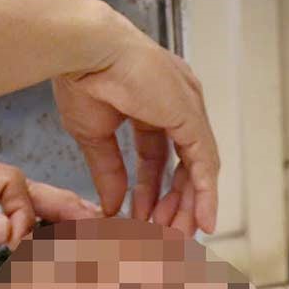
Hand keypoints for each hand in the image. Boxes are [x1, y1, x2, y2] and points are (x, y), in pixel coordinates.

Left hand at [0, 146, 99, 248]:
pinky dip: (21, 214)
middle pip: (20, 183)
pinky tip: (39, 228)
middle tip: (99, 220)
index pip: (8, 181)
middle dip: (60, 201)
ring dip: (47, 208)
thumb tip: (8, 229)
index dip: (25, 210)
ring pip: (12, 192)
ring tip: (86, 224)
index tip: (22, 242)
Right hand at [52, 15, 219, 236]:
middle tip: (164, 234)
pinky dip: (206, 194)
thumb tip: (113, 206)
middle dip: (173, 202)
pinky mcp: (191, 115)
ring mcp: (187, 107)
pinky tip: (203, 220)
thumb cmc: (82, 77)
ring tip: (178, 236)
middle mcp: (176, 103)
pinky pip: (205, 162)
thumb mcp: (94, 135)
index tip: (143, 216)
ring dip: (189, 205)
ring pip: (198, 167)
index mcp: (152, 102)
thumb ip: (108, 171)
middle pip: (182, 164)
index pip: (158, 155)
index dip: (150, 189)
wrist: (84, 51)